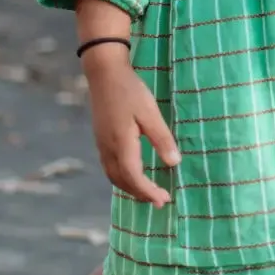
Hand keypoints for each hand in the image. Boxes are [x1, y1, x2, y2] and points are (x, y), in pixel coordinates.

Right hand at [84, 45, 180, 206]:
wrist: (104, 73)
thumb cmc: (129, 91)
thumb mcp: (150, 113)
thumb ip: (162, 139)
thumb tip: (174, 163)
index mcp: (121, 144)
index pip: (134, 177)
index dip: (148, 191)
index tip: (164, 200)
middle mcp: (108, 148)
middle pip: (122, 181)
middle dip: (140, 194)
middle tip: (160, 200)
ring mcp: (102, 144)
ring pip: (114, 176)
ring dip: (131, 188)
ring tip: (148, 193)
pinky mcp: (101, 140)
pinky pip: (110, 167)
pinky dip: (123, 178)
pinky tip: (134, 175)